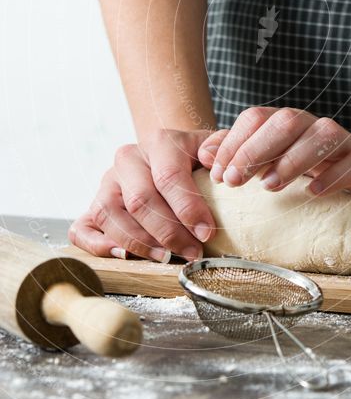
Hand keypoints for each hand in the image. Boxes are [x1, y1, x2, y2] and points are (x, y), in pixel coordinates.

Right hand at [69, 128, 226, 260]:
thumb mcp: (216, 148)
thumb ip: (220, 147)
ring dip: (139, 242)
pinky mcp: (95, 205)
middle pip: (140, 199)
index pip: (168, 176)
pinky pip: (83, 228)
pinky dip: (98, 245)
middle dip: (168, 232)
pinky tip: (125, 256)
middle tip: (192, 252)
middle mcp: (128, 159)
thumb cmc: (199, 159)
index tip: (207, 233)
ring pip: (110, 214)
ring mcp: (107, 182)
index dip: (188, 208)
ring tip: (166, 257)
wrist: (173, 155)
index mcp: (159, 142)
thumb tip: (209, 160)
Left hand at [198, 107, 350, 198]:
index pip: (256, 117)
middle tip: (234, 181)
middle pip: (286, 121)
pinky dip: (333, 175)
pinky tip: (314, 192)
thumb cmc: (315, 168)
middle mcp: (314, 125)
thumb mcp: (274, 161)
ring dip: (292, 160)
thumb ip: (239, 153)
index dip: (234, 142)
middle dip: (255, 149)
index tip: (216, 174)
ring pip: (322, 136)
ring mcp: (344, 142)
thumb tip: (203, 152)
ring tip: (270, 186)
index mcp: (288, 123)